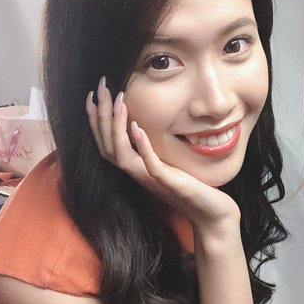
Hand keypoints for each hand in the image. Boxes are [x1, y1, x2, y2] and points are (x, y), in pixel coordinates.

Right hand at [85, 78, 240, 233]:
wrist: (210, 215)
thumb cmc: (192, 187)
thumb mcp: (169, 162)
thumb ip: (155, 147)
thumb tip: (148, 123)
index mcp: (137, 168)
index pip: (106, 143)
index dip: (96, 121)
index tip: (93, 95)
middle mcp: (139, 174)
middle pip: (107, 146)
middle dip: (101, 116)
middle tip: (100, 88)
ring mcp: (152, 180)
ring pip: (122, 156)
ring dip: (116, 128)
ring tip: (118, 102)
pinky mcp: (170, 184)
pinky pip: (150, 165)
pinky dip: (142, 147)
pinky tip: (137, 127)